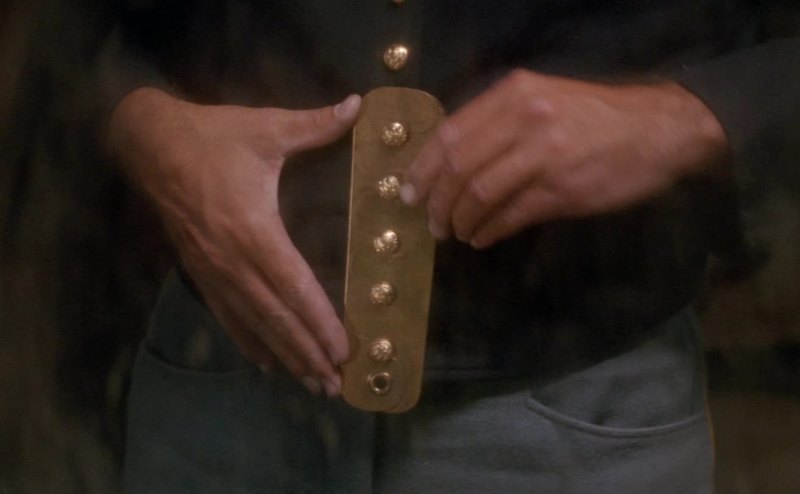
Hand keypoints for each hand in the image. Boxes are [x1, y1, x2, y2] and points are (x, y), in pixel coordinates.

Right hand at [109, 88, 361, 395]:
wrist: (150, 144)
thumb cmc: (213, 137)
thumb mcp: (265, 127)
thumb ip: (315, 124)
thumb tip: (359, 106)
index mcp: (253, 229)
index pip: (294, 285)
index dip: (319, 320)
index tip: (343, 350)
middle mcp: (232, 260)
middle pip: (275, 317)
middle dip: (306, 352)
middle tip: (335, 384)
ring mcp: (212, 270)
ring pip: (252, 324)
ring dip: (283, 355)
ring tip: (311, 383)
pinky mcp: (199, 271)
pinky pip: (226, 315)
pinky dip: (248, 341)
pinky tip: (266, 362)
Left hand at [401, 70, 728, 247]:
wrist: (659, 130)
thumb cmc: (596, 118)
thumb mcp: (544, 102)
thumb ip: (499, 125)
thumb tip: (452, 163)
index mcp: (514, 94)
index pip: (449, 134)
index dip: (422, 168)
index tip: (409, 193)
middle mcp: (523, 119)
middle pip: (457, 166)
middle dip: (437, 201)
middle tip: (432, 224)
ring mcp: (543, 155)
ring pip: (478, 193)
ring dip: (461, 221)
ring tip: (457, 234)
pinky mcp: (562, 191)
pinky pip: (510, 216)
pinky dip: (489, 231)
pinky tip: (483, 238)